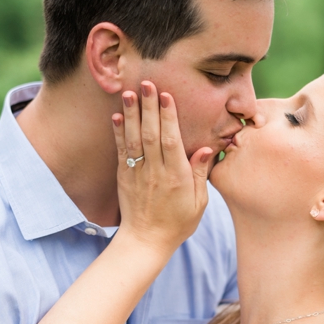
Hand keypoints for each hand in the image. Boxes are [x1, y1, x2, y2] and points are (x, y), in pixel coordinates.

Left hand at [113, 81, 211, 253]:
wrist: (147, 240)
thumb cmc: (178, 222)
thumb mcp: (199, 202)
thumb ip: (200, 174)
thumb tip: (206, 149)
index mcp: (177, 177)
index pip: (172, 141)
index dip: (169, 117)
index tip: (167, 96)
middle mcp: (156, 172)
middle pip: (152, 134)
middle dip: (149, 107)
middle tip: (146, 83)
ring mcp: (138, 173)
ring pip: (134, 139)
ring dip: (131, 114)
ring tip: (129, 92)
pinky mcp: (124, 176)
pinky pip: (122, 151)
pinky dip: (119, 133)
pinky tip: (117, 116)